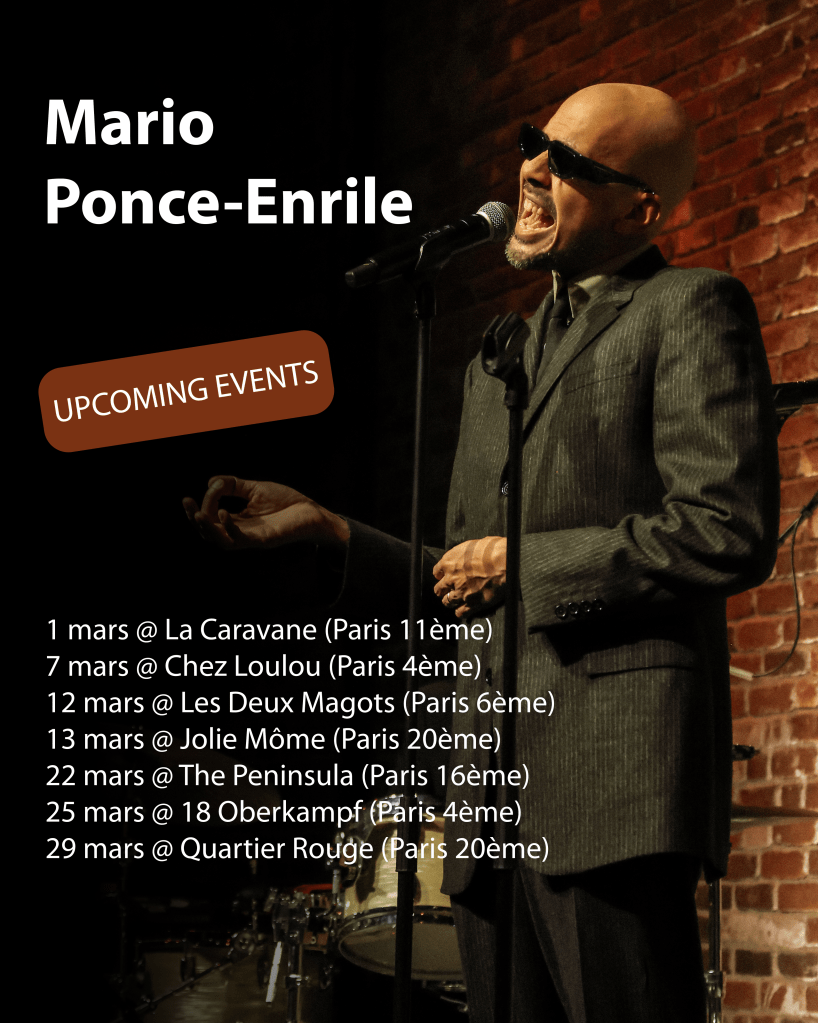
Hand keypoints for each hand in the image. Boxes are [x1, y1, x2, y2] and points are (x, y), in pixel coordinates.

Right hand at [182, 476, 349, 550]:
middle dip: (195, 520)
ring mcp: (252, 538)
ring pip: (222, 542)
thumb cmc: (287, 502)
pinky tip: (224, 514)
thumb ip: (233, 485)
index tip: (205, 488)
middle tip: (187, 504)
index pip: (211, 517)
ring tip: (198, 515)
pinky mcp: (264, 540)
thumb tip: (210, 481)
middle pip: (210, 533)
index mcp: (238, 521)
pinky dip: (230, 528)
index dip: (203, 504)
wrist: (312, 511)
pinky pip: (241, 540)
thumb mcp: (255, 489)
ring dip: (207, 529)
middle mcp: (241, 532)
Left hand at [433, 536, 506, 617]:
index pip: (437, 571)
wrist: (504, 561)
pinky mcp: (472, 603)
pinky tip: (463, 610)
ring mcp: (461, 592)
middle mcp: (451, 578)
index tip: (444, 576)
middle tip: (447, 591)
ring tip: (454, 601)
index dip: (441, 574)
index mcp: (449, 562)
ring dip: (450, 601)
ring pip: (447, 602)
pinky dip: (461, 612)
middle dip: (443, 590)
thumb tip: (468, 556)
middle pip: (439, 589)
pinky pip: (460, 612)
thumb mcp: (473, 544)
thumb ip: (465, 554)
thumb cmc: (492, 549)